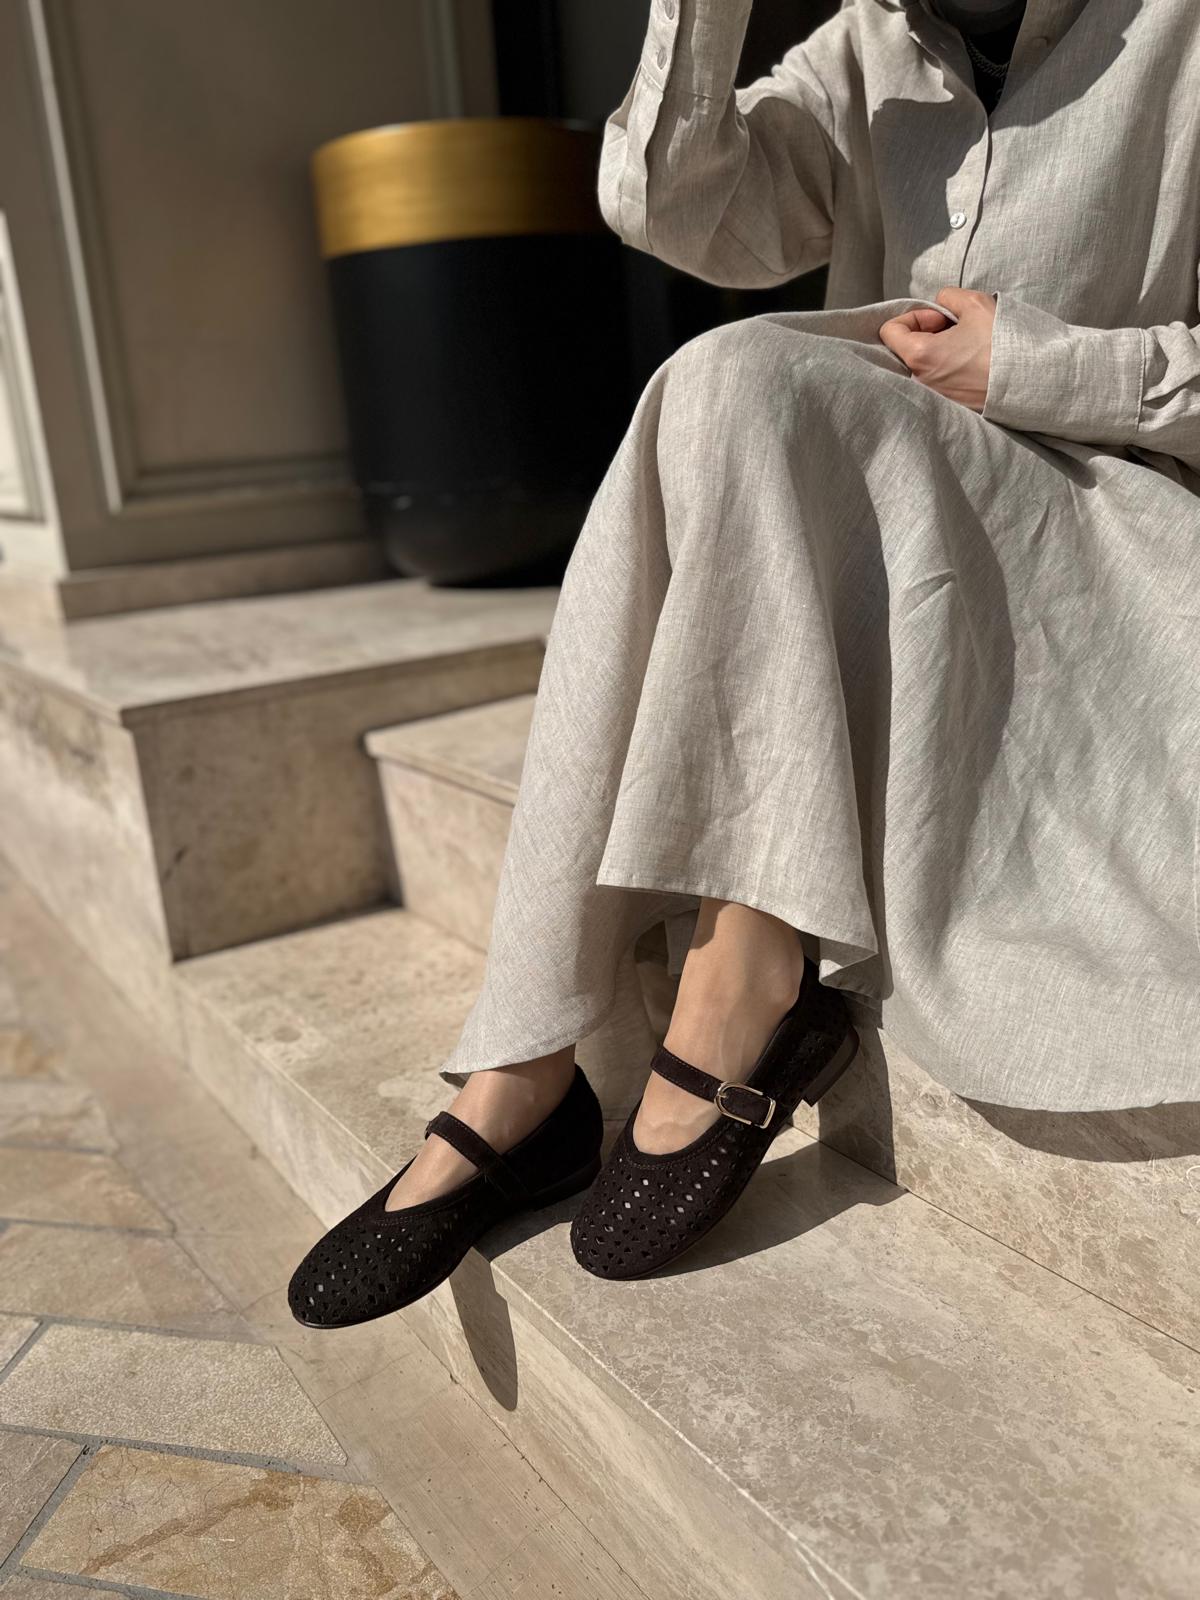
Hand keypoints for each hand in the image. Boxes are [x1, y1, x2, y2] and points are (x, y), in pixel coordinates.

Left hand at [878, 286, 996, 411]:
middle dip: (928, 332)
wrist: (1031, 379)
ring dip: (941, 349)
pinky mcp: (951, 406)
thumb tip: (941, 304)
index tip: (940, 317)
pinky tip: (974, 362)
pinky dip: (950, 367)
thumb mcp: (974, 303)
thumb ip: (948, 296)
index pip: (889, 331)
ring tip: (969, 344)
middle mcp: (920, 381)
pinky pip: (940, 381)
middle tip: (956, 327)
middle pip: (907, 348)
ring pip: (925, 364)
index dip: (913, 316)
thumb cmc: (1001, 341)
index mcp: (919, 356)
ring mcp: (935, 397)